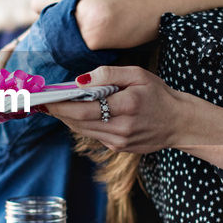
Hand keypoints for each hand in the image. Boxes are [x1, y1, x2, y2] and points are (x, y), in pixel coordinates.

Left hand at [44, 67, 222, 169]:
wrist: (179, 123)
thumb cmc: (159, 94)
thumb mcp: (138, 75)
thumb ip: (108, 74)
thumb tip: (80, 80)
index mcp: (127, 106)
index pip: (84, 109)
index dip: (61, 105)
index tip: (46, 98)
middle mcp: (122, 128)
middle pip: (79, 122)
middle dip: (59, 112)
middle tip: (44, 102)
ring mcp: (120, 142)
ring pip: (83, 130)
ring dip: (67, 119)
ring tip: (55, 105)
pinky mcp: (119, 148)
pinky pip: (94, 134)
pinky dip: (83, 124)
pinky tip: (78, 113)